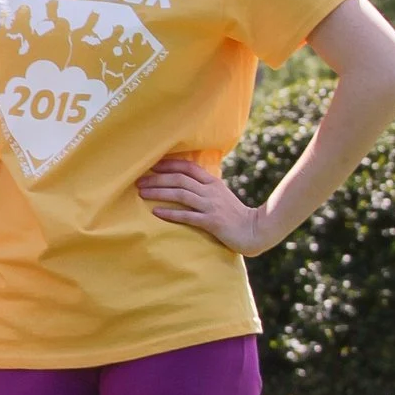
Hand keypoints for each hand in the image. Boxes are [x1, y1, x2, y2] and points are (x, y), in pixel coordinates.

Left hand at [136, 155, 271, 252]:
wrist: (255, 230)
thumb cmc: (234, 214)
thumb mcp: (220, 195)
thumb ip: (204, 187)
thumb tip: (184, 181)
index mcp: (212, 183)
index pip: (187, 168)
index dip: (168, 165)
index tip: (150, 165)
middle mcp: (210, 191)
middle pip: (180, 179)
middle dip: (157, 178)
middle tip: (138, 180)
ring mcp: (211, 206)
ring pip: (181, 195)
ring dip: (159, 193)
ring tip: (142, 193)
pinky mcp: (211, 222)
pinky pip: (187, 216)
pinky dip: (171, 213)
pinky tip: (156, 212)